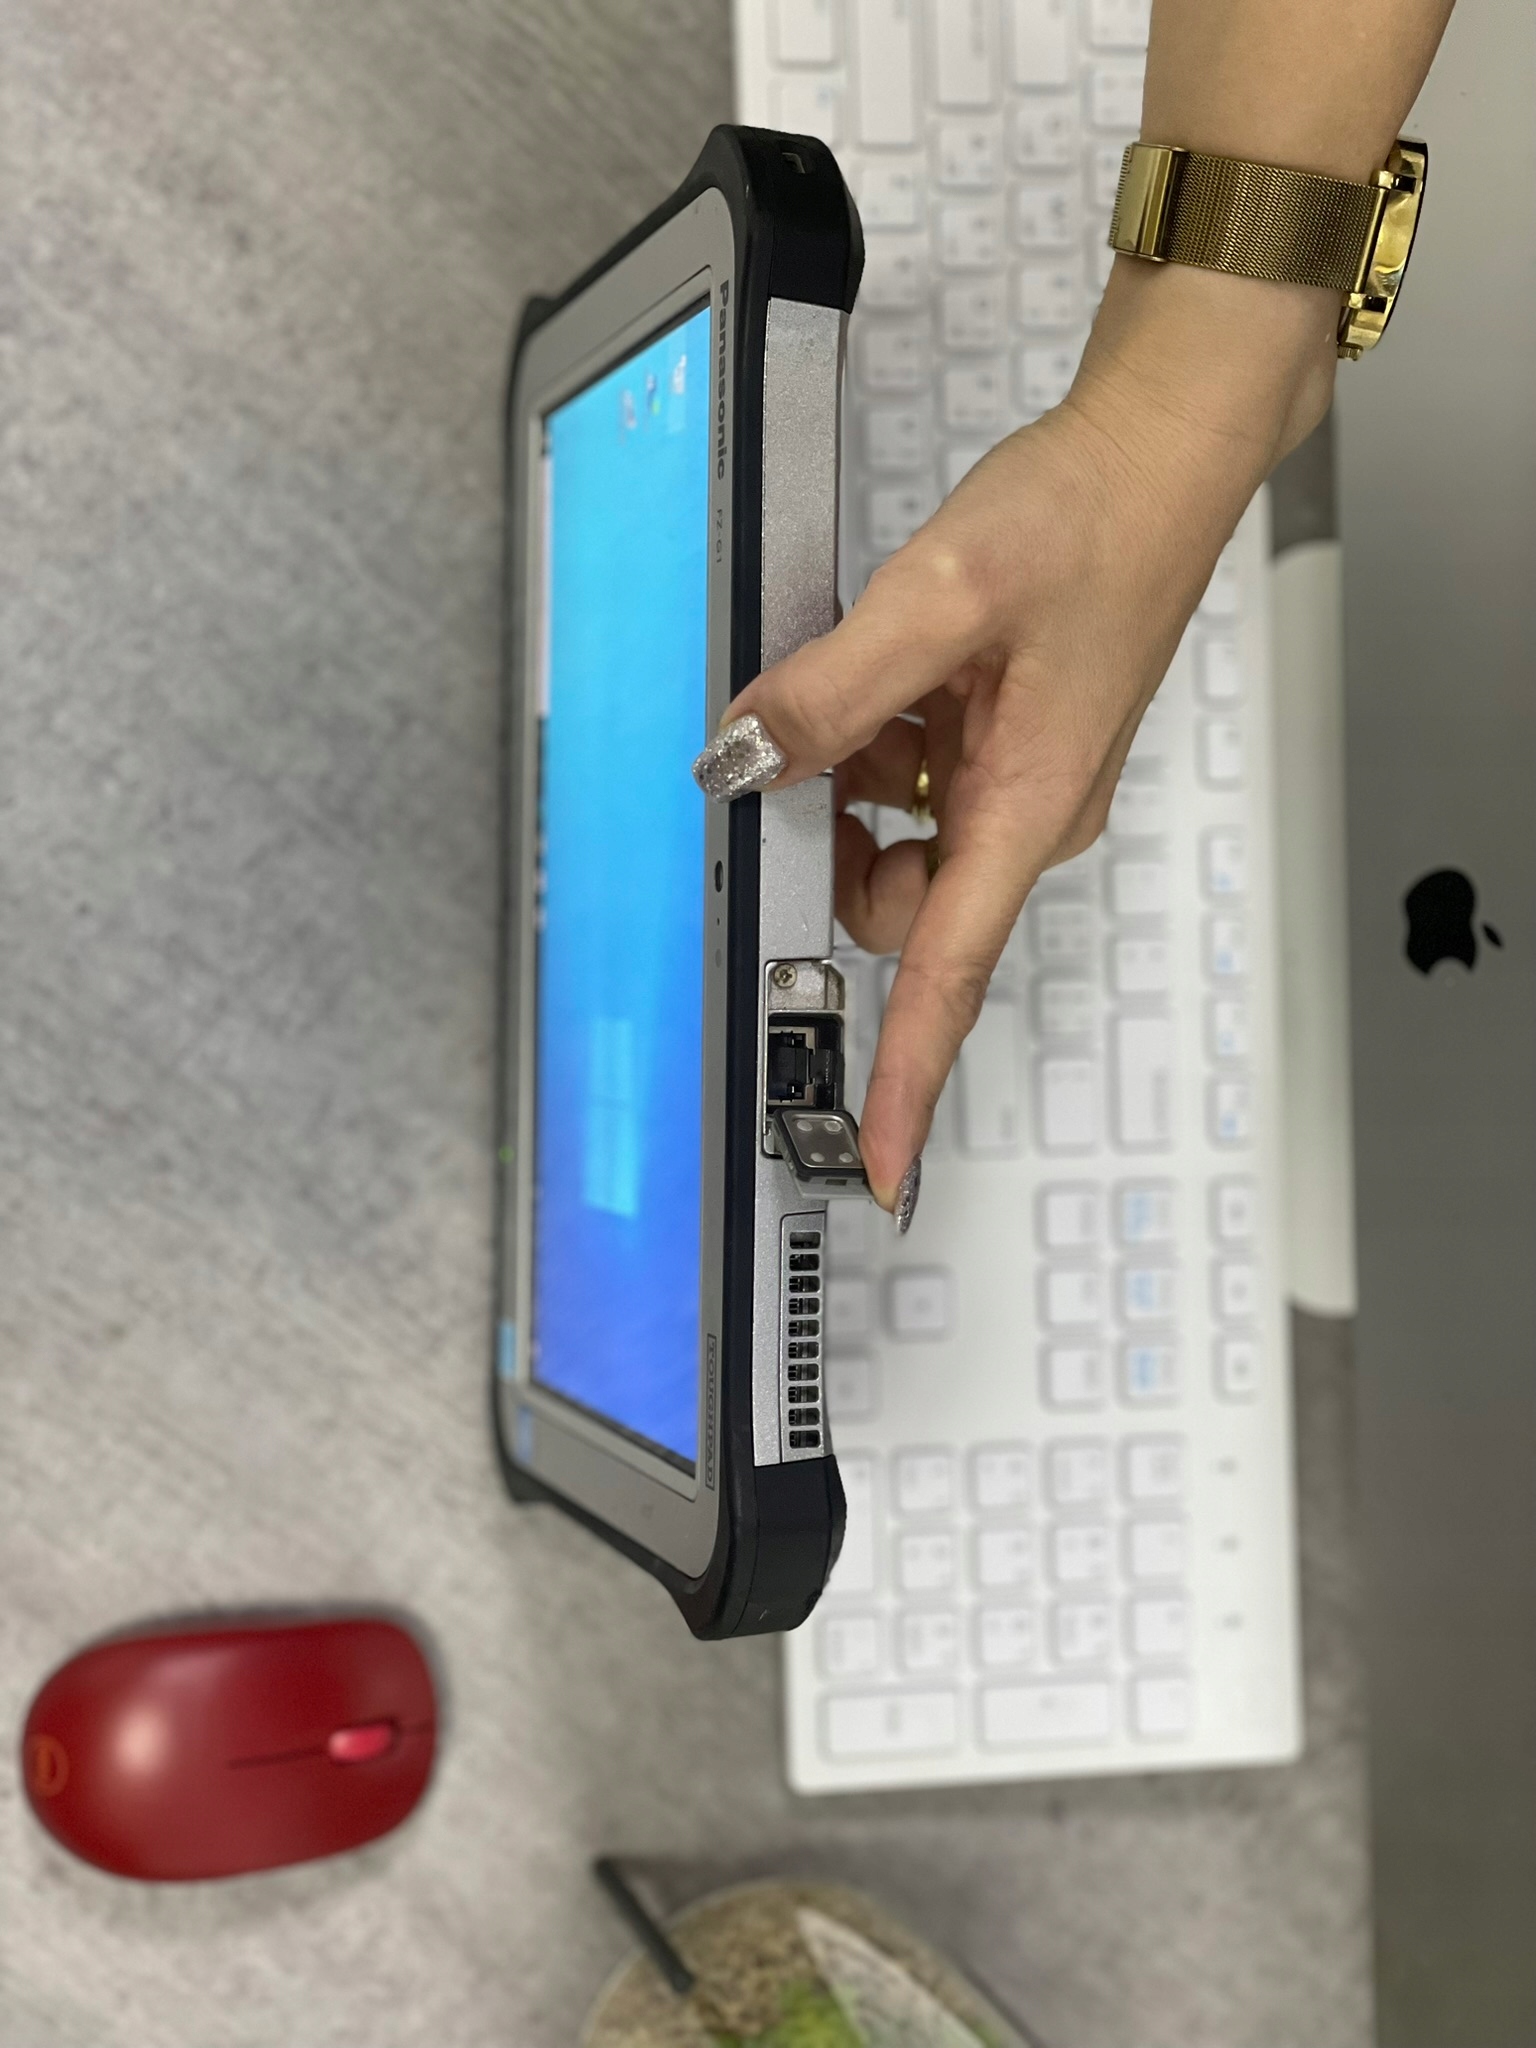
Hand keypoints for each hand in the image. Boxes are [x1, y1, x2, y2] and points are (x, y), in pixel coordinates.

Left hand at [695, 262, 1337, 1216]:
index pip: (949, 973)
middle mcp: (1029, 813)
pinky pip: (919, 776)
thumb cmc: (1088, 518)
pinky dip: (883, 737)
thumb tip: (745, 761)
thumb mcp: (938, 599)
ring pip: (900, 835)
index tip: (876, 1162)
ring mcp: (1023, 778)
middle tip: (812, 738)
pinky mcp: (1012, 738)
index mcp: (1026, 809)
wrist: (1160, 449)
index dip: (907, 1074)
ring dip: (857, 777)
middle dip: (837, 843)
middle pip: (901, 900)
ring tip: (875, 676)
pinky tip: (896, 665)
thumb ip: (832, 694)